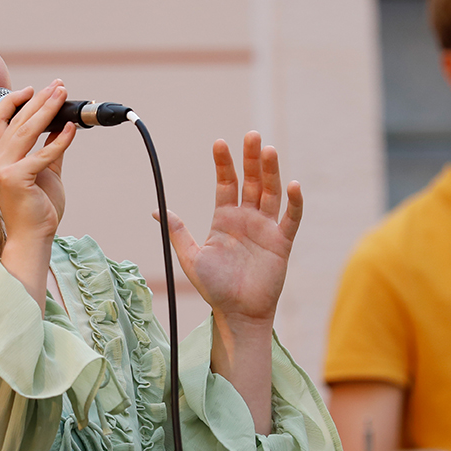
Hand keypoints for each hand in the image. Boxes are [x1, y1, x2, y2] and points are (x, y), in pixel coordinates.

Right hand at [0, 80, 74, 303]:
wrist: (34, 236)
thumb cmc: (38, 207)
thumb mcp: (44, 171)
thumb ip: (48, 148)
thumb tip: (62, 124)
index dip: (14, 101)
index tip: (34, 89)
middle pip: (16, 120)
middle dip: (39, 100)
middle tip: (58, 85)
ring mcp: (2, 169)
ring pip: (27, 131)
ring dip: (48, 110)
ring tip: (63, 94)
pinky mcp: (17, 179)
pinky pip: (43, 154)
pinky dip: (60, 140)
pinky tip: (72, 129)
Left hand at [161, 131, 302, 324]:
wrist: (237, 313)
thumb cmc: (214, 288)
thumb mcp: (190, 257)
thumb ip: (178, 231)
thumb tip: (156, 208)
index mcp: (224, 218)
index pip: (226, 183)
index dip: (223, 163)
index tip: (219, 143)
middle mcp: (246, 218)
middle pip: (251, 181)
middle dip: (250, 159)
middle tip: (251, 136)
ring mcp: (265, 228)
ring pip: (271, 193)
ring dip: (271, 172)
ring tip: (269, 150)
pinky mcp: (281, 242)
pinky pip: (290, 218)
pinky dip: (294, 202)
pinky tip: (293, 185)